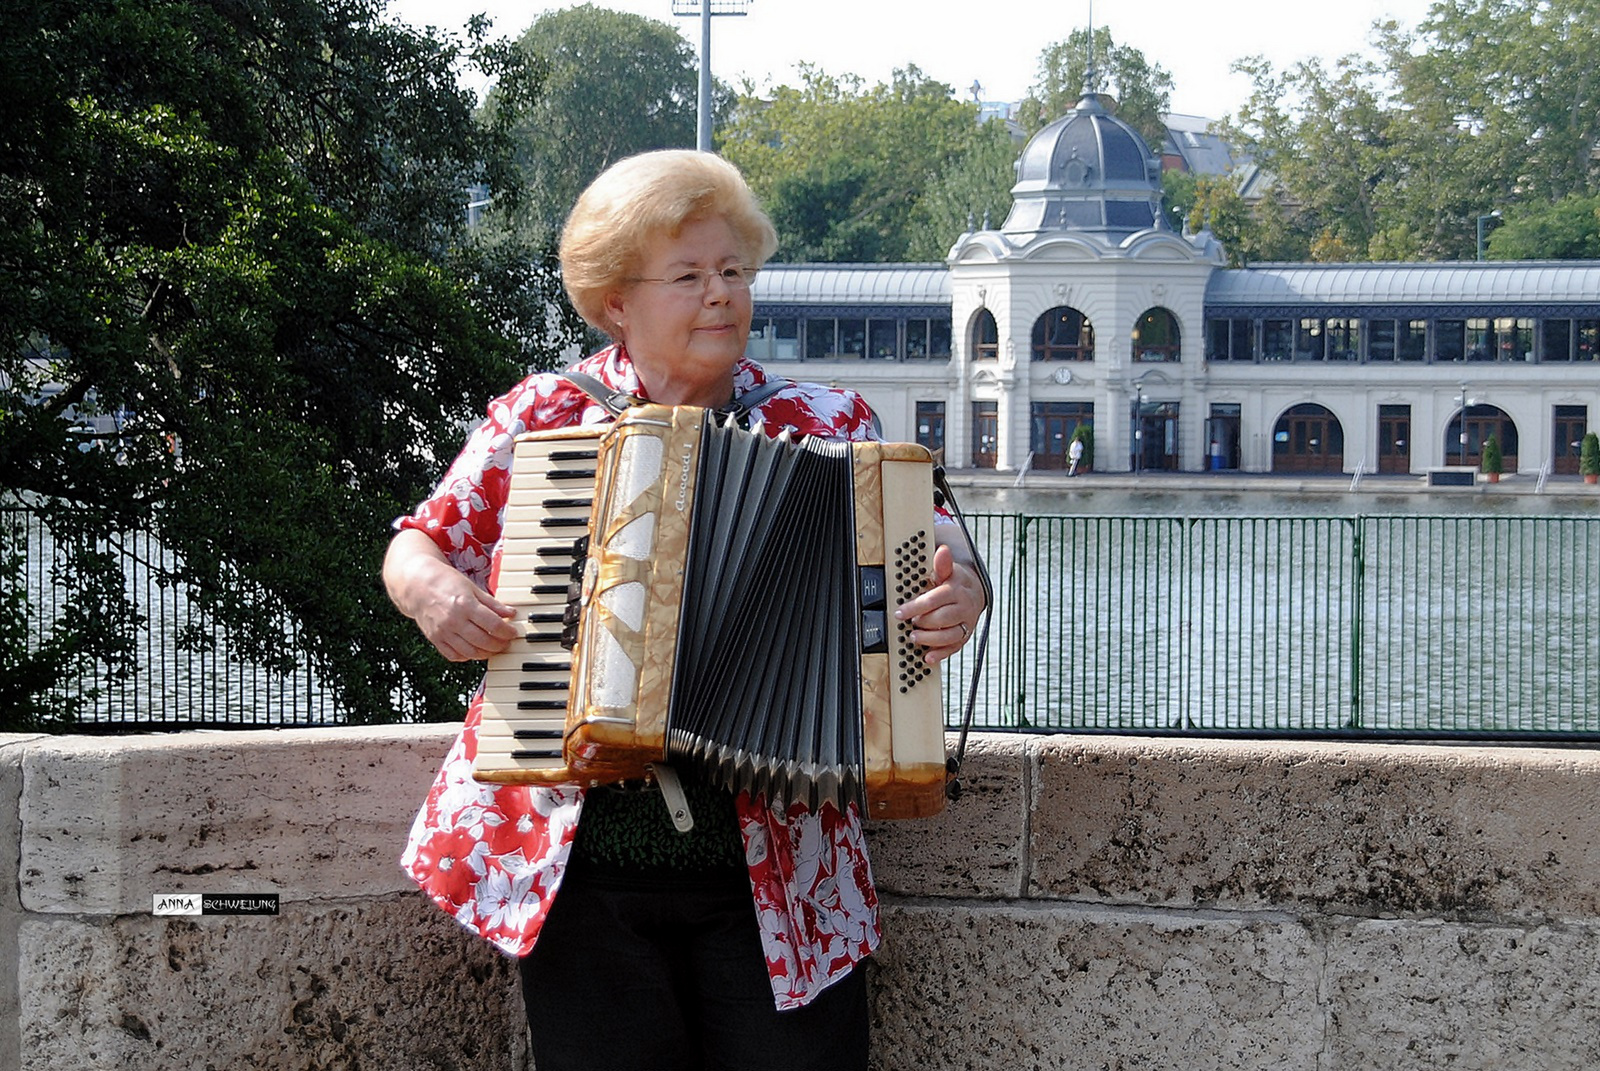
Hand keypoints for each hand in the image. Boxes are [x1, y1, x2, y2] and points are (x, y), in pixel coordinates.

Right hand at [383, 530, 519, 661]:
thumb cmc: (446, 582)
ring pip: (470, 652)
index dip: (507, 631)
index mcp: (465, 604)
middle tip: (506, 643)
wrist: (417, 585)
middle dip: (500, 645)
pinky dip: (467, 656)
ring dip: (486, 654)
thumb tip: (511, 613)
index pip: (493, 625)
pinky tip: (475, 650)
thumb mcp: (472, 588)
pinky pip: (454, 655)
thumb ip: (492, 603)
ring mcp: (443, 632)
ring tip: (494, 648)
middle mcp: (453, 620)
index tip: (513, 632)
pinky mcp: (435, 639)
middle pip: (484, 641)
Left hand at [894, 541, 985, 664]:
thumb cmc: (954, 582)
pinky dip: (941, 654)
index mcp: (956, 590)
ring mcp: (965, 623)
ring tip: (914, 637)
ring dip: (930, 639)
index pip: (935, 599)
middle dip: (924, 623)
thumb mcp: (947, 571)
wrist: (975, 592)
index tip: (900, 612)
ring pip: (949, 635)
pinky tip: (928, 656)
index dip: (916, 607)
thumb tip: (942, 551)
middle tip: (910, 623)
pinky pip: (954, 648)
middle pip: (943, 618)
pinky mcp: (965, 636)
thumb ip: (942, 564)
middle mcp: (963, 607)